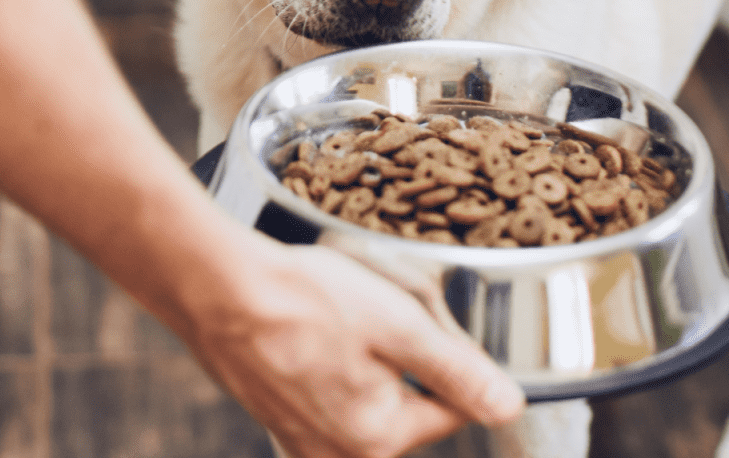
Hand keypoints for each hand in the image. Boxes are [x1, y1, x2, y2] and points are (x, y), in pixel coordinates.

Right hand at [182, 238, 525, 457]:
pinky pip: (325, 393)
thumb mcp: (400, 325)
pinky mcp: (275, 417)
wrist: (218, 288)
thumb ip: (458, 371)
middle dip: (405, 357)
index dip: (450, 355)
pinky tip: (314, 330)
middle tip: (378, 311)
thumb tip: (509, 406)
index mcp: (377, 438)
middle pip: (407, 403)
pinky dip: (329, 362)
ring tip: (342, 315)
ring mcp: (300, 439)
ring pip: (366, 395)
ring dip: (367, 357)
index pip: (451, 407)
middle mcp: (337, 453)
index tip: (425, 318)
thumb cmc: (304, 300)